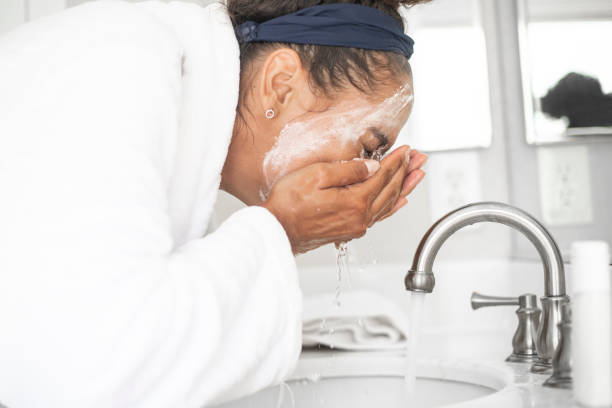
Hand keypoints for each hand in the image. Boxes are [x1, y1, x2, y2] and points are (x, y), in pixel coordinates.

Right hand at [262, 145, 426, 253]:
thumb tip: (372, 167)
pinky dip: (392, 207)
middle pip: (391, 190)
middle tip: (419, 158)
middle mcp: (360, 217)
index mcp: (355, 201)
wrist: (275, 231)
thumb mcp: (317, 175)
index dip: (396, 160)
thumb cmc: (288, 203)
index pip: (383, 176)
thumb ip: (348, 170)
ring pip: (388, 204)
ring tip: (417, 175)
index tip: (406, 149)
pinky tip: (399, 202)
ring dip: (404, 187)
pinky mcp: (348, 231)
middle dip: (407, 172)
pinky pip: (378, 217)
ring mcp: (355, 226)